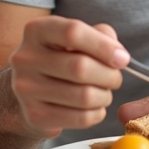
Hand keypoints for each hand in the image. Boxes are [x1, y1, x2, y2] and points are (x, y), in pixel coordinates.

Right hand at [8, 15, 129, 139]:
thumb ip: (100, 35)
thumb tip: (119, 56)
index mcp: (36, 31)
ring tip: (104, 92)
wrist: (30, 89)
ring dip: (105, 96)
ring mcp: (26, 89)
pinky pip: (80, 118)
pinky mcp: (34, 116)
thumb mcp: (77, 38)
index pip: (73, 32)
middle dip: (109, 75)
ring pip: (83, 96)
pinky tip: (94, 107)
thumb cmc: (61, 57)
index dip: (104, 46)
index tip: (122, 58)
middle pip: (80, 67)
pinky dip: (97, 114)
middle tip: (115, 78)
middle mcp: (26, 58)